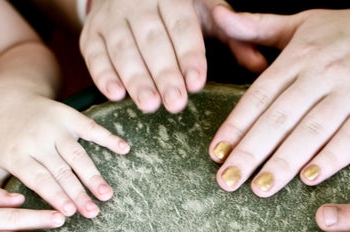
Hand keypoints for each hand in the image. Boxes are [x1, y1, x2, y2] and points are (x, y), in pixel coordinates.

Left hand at [0, 95, 129, 217]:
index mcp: (15, 153)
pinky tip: (125, 149)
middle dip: (78, 193)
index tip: (69, 212)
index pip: (38, 178)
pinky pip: (91, 127)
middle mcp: (36, 139)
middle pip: (61, 171)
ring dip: (94, 175)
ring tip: (107, 194)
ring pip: (77, 154)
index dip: (54, 194)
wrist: (7, 96)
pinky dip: (109, 137)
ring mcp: (54, 126)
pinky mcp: (68, 115)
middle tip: (93, 212)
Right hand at [80, 0, 266, 112]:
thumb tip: (259, 63)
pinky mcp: (91, 33)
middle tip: (175, 102)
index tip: (197, 83)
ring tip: (149, 104)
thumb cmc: (177, 11)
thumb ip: (234, 38)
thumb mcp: (207, 15)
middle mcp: (138, 3)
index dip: (189, 56)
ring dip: (135, 78)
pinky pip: (93, 54)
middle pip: (152, 41)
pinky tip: (115, 94)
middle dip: (164, 73)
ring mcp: (111, 17)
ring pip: (123, 49)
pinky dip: (102, 74)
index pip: (182, 28)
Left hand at [208, 5, 349, 196]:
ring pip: (313, 130)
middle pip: (281, 116)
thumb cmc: (349, 34)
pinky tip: (311, 178)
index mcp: (299, 55)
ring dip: (286, 161)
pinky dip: (333, 157)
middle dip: (252, 151)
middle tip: (228, 180)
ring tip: (261, 188)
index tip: (216, 153)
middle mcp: (323, 72)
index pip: (260, 95)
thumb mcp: (303, 23)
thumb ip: (259, 27)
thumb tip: (220, 19)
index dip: (236, 125)